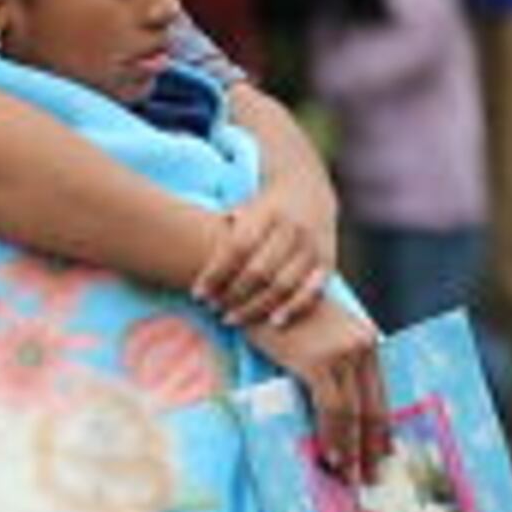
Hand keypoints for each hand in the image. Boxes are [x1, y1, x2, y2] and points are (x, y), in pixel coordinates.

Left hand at [194, 191, 334, 328]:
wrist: (307, 188)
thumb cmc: (259, 207)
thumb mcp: (241, 207)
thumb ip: (220, 230)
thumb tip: (183, 251)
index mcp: (267, 212)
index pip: (237, 248)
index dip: (215, 274)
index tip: (197, 295)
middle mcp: (292, 229)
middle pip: (259, 271)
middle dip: (232, 295)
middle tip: (212, 310)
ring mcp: (312, 246)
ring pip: (284, 285)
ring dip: (255, 307)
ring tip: (230, 320)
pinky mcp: (328, 261)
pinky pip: (313, 290)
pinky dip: (295, 308)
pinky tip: (274, 323)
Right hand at [241, 295, 388, 480]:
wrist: (252, 288)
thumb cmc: (274, 315)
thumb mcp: (313, 338)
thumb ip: (329, 364)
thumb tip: (331, 404)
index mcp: (366, 341)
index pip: (379, 395)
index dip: (381, 429)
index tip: (382, 455)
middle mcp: (363, 345)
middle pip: (374, 407)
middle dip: (372, 447)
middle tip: (370, 476)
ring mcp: (343, 353)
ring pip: (354, 412)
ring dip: (352, 448)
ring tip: (348, 475)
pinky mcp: (320, 360)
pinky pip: (332, 407)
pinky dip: (333, 434)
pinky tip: (330, 455)